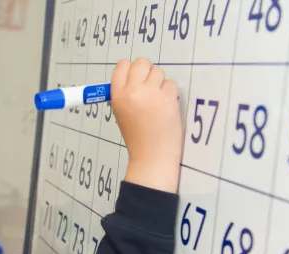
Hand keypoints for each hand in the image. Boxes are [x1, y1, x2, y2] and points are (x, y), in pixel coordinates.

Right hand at [110, 58, 183, 192]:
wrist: (151, 154)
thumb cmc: (136, 135)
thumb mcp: (120, 113)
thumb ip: (125, 93)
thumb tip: (135, 76)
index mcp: (117, 95)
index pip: (122, 65)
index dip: (131, 69)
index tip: (136, 78)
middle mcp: (132, 91)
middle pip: (141, 63)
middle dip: (147, 72)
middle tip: (149, 87)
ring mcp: (151, 94)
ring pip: (158, 72)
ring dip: (160, 83)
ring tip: (157, 101)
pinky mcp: (168, 98)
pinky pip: (171, 84)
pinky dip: (170, 93)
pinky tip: (166, 107)